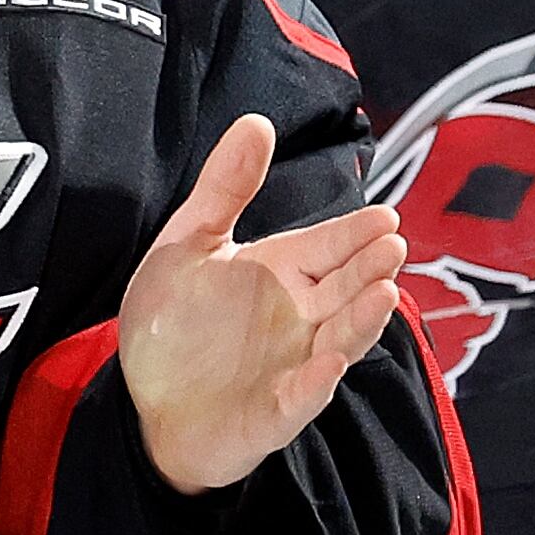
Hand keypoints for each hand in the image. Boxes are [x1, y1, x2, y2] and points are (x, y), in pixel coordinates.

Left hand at [120, 114, 406, 494]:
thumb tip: (257, 121)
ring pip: (340, 340)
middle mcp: (299, 318)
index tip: (385, 218)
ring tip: (383, 293)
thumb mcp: (187, 244)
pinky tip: (327, 364)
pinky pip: (303, 398)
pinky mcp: (276, 413)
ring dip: (361, 321)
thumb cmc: (172, 326)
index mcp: (282, 275)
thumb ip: (224, 188)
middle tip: (392, 245)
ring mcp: (293, 367)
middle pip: (345, 289)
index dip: (356, 234)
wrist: (141, 405)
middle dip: (369, 268)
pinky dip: (316, 384)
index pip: (329, 247)